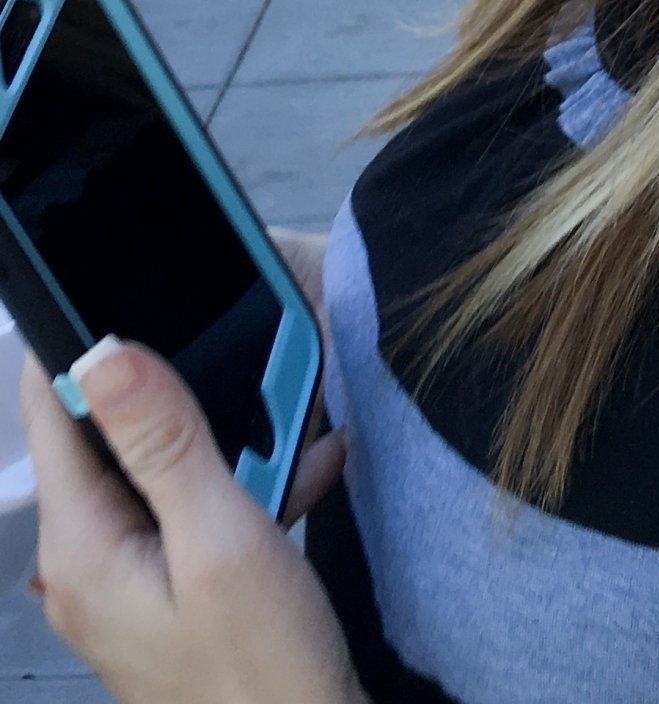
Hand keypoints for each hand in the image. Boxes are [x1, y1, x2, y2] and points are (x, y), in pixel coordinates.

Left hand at [20, 338, 366, 703]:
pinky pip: (188, 508)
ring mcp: (123, 578)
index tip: (144, 296)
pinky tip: (301, 473)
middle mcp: (85, 562)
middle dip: (182, 398)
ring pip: (160, 468)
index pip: (53, 411)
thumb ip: (165, 443)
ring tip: (296, 430)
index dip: (89, 346)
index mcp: (81, 546)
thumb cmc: (264, 671)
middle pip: (112, 437)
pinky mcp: (163, 588)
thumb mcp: (222, 540)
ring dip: (226, 440)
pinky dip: (241, 485)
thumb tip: (104, 353)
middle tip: (254, 378)